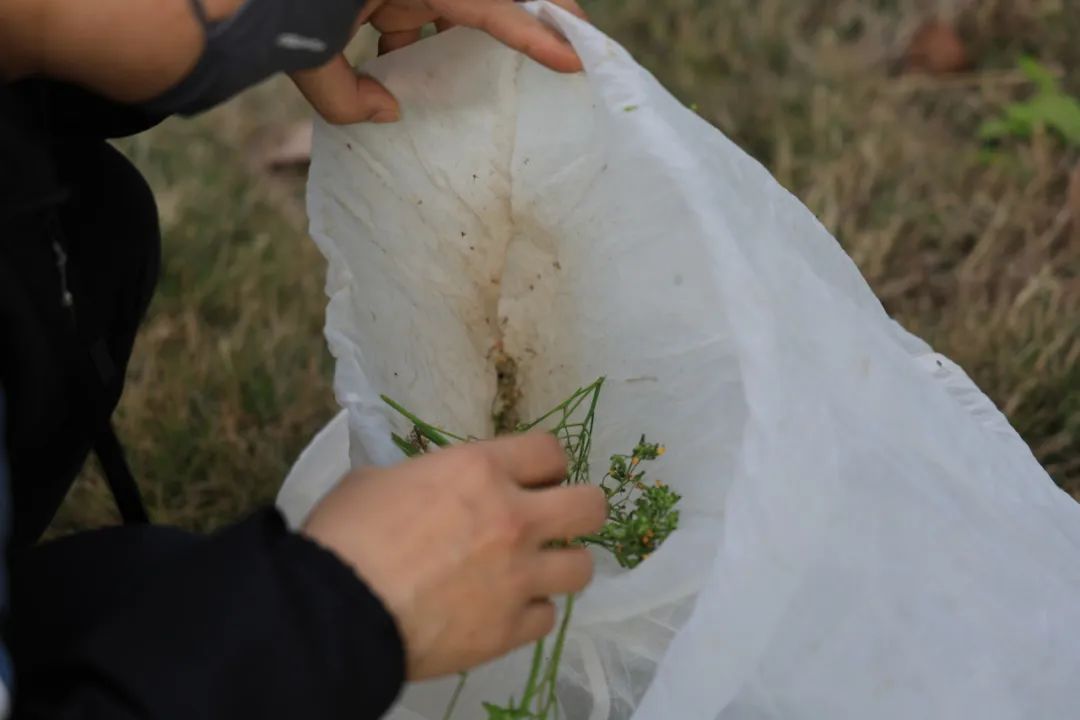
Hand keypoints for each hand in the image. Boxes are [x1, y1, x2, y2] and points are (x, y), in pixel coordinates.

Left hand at [291, 0, 587, 124]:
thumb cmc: (266, 3)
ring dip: (470, 36)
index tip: (576, 57)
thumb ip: (346, 96)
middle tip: (569, 47)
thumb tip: (389, 114)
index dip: (537, 32)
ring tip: (492, 78)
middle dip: (530, 15)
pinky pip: (416, 14)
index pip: (490, 6)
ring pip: (456, 7)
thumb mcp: (303, 53)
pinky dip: (416, 42)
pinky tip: (407, 76)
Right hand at [300, 433, 606, 679]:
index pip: (550, 451)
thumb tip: (421, 489)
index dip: (544, 465)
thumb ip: (420, 479)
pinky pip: (547, 618)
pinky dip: (529, 614)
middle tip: (553, 521)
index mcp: (480, 470)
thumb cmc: (345, 535)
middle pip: (591, 506)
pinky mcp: (510, 630)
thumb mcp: (376, 481)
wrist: (336, 613)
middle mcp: (514, 519)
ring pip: (582, 568)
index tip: (532, 479)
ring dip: (560, 566)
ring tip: (534, 572)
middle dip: (579, 510)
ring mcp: (518, 577)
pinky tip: (503, 612)